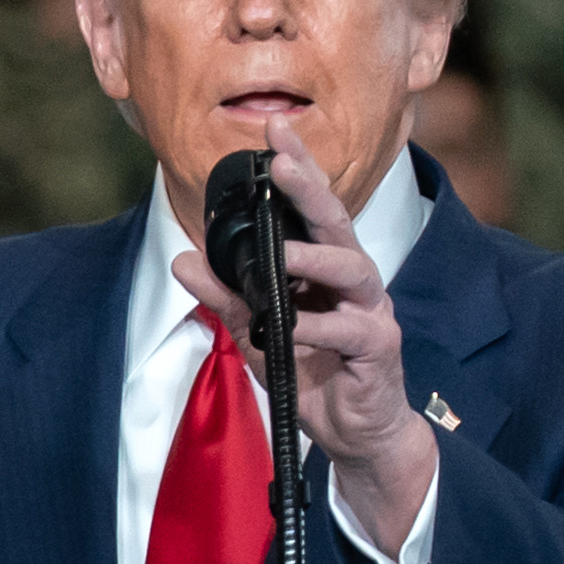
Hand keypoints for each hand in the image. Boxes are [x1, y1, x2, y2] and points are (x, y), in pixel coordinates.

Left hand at [176, 123, 436, 556]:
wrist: (355, 433)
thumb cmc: (313, 373)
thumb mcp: (258, 333)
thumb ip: (226, 296)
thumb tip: (183, 259)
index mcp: (326, 267)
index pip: (311, 207)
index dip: (297, 168)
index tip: (274, 130)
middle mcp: (354, 279)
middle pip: (336, 221)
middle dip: (310, 188)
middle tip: (283, 163)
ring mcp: (371, 310)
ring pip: (352, 268)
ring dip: (315, 258)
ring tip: (281, 253)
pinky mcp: (379, 348)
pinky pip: (350, 330)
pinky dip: (318, 329)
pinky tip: (292, 330)